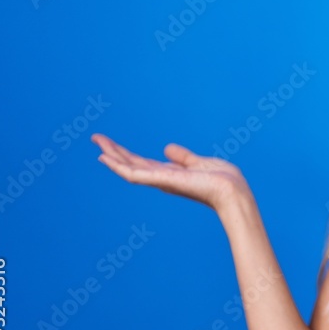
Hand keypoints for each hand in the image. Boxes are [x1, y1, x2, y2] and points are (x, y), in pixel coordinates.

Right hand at [91, 133, 249, 212]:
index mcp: (171, 174)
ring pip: (129, 169)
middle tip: (95, 138)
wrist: (232, 191)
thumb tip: (167, 148)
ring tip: (97, 143)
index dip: (126, 154)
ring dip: (112, 156)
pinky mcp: (162, 181)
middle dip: (114, 152)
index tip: (110, 144)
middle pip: (132, 164)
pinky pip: (134, 175)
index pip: (142, 163)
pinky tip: (106, 158)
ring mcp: (161, 181)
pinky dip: (119, 167)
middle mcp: (162, 179)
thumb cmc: (222, 180)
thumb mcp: (199, 163)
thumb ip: (182, 157)